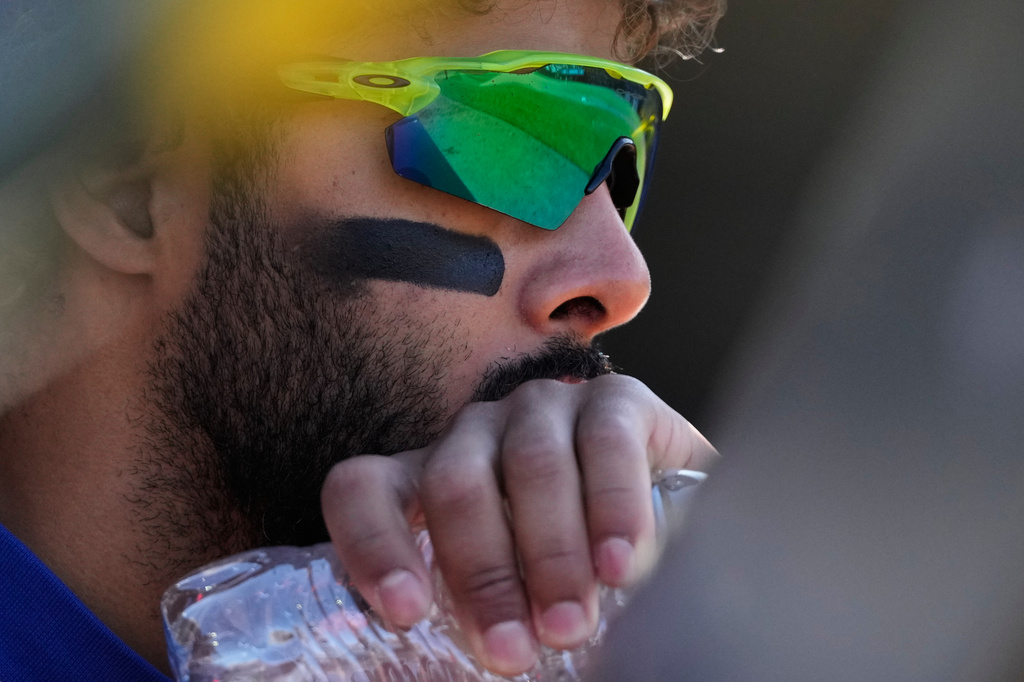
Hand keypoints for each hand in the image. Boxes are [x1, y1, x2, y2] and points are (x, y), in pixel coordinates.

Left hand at [320, 374, 717, 675]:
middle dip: (484, 575)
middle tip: (512, 653)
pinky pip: (606, 443)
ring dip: (550, 554)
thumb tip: (469, 679)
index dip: (373, 545)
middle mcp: (476, 433)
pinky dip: (613, 508)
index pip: (362, 488)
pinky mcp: (615, 400)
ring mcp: (543, 408)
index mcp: (428, 476)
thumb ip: (486, 622)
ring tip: (569, 625)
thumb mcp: (517, 597)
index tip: (407, 613)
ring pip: (530, 464)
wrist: (678, 520)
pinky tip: (621, 566)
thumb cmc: (576, 572)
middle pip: (454, 484)